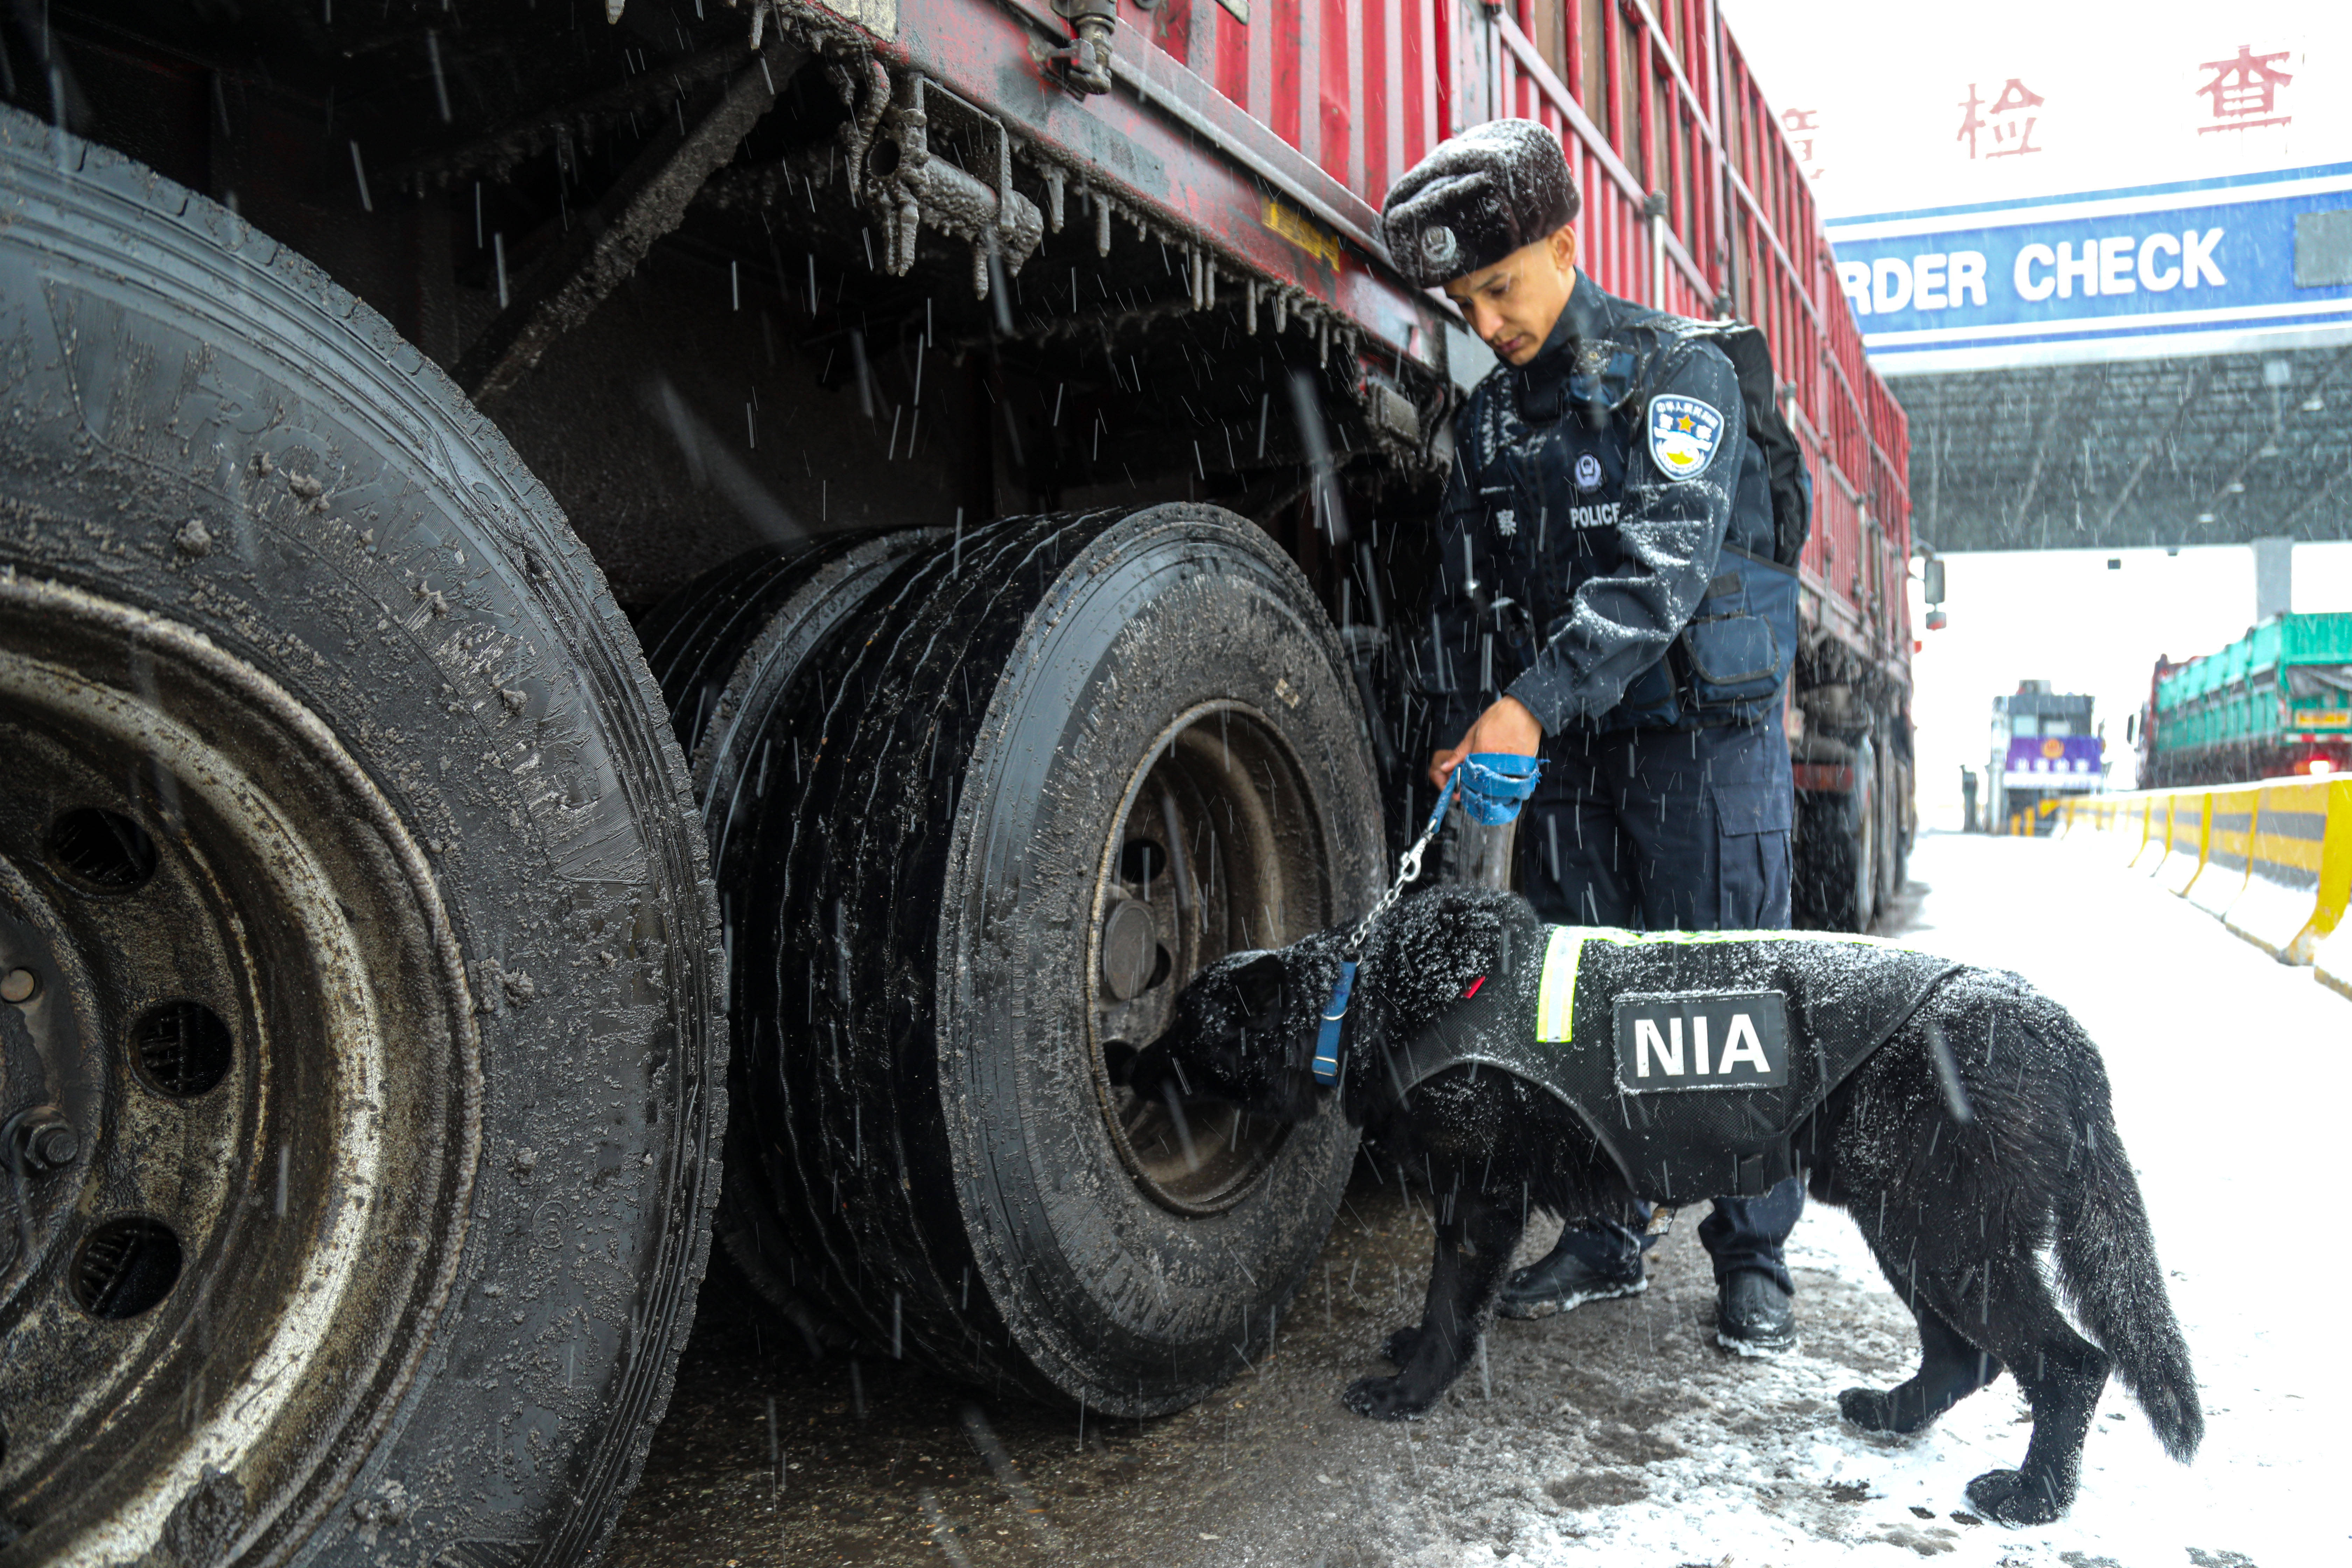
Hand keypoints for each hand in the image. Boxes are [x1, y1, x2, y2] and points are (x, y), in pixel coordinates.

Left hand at [1426, 696, 1543, 788]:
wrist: (1524, 710)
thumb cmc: (1499, 717)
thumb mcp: (1474, 731)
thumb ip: (1460, 751)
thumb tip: (1446, 767)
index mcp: (1482, 751)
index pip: (1467, 776)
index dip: (1463, 782)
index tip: (1461, 785)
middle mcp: (1497, 759)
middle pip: (1481, 783)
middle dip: (1476, 786)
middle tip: (1476, 782)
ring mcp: (1512, 764)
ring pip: (1497, 785)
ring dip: (1490, 786)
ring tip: (1489, 778)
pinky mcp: (1523, 767)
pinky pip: (1511, 782)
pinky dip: (1505, 783)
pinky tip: (1502, 777)